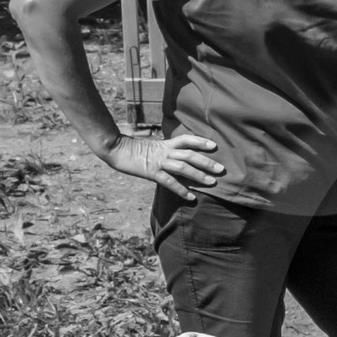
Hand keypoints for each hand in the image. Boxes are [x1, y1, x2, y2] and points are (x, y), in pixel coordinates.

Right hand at [104, 130, 222, 200]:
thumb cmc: (133, 150)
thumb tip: (178, 158)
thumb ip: (166, 151)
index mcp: (165, 144)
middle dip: (206, 162)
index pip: (186, 139)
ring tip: (212, 182)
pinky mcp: (151, 172)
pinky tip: (191, 197)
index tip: (215, 146)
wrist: (115, 149)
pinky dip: (181, 189)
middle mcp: (164, 152)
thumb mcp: (153, 147)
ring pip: (182, 167)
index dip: (200, 141)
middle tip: (221, 169)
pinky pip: (169, 182)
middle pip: (189, 155)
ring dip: (198, 175)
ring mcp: (158, 162)